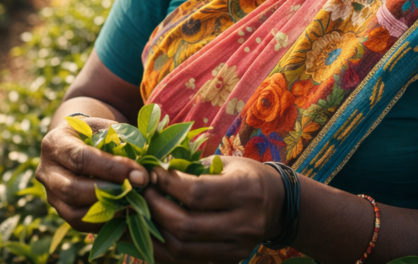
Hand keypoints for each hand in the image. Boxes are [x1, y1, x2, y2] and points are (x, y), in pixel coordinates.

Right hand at [36, 117, 148, 231]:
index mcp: (55, 143)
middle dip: (109, 193)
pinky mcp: (60, 210)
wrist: (78, 142)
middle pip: (72, 189)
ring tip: (134, 206)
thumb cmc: (96, 133)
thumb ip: (121, 143)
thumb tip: (143, 170)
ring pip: (74, 212)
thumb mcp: (105, 128)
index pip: (81, 159)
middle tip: (138, 191)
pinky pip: (79, 223)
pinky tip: (125, 216)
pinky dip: (103, 223)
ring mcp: (50, 193)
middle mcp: (46, 170)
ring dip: (107, 212)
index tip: (140, 175)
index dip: (111, 169)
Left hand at [143, 156, 284, 263]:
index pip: (196, 194)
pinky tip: (149, 235)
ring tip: (139, 216)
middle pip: (187, 226)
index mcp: (244, 192)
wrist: (278, 204)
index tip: (150, 174)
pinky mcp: (229, 260)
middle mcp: (243, 223)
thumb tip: (151, 174)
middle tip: (140, 195)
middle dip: (156, 210)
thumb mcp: (225, 163)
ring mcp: (237, 248)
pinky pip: (187, 261)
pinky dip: (163, 250)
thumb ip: (192, 170)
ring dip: (154, 234)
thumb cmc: (246, 176)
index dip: (167, 185)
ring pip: (183, 250)